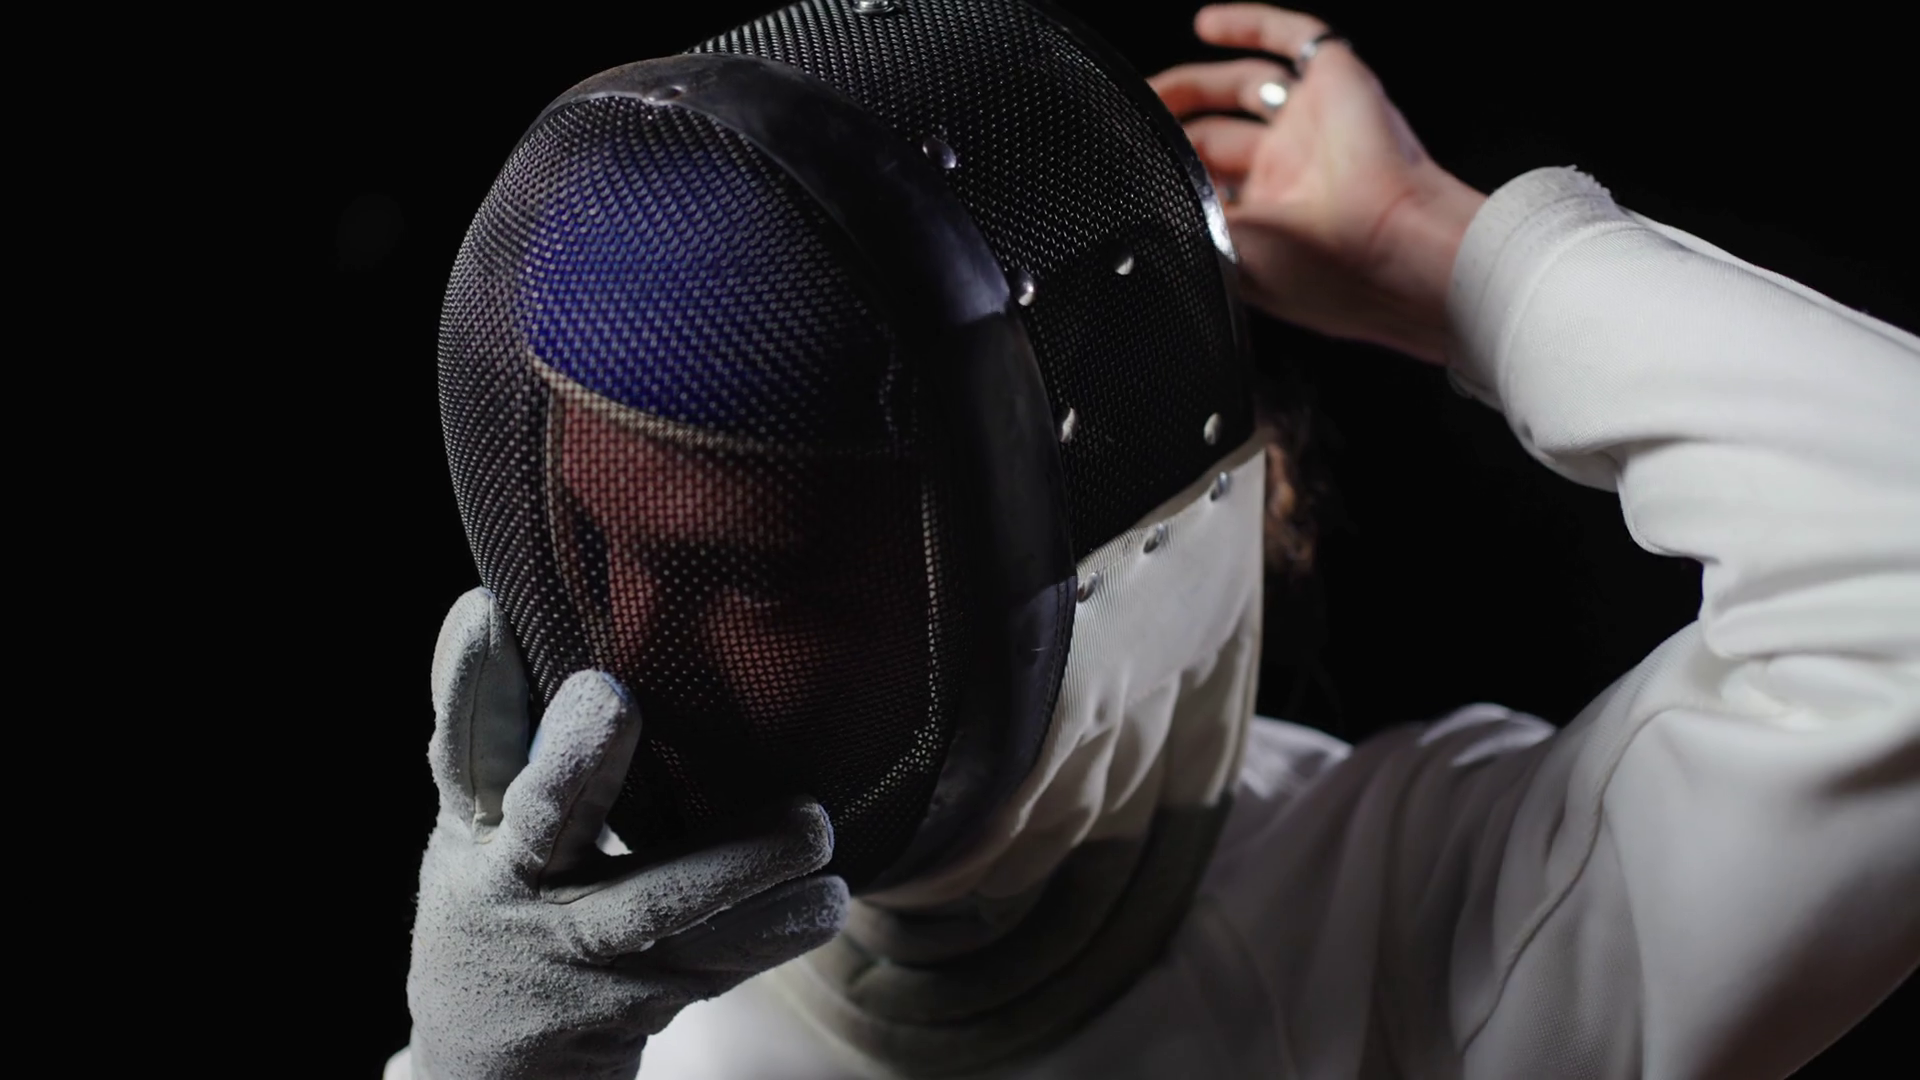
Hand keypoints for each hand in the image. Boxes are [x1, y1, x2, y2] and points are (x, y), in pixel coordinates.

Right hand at [404, 588, 848, 1079]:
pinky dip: (771, 932)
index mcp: (476, 827)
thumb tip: (493, 605)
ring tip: (809, 827)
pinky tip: (824, 901)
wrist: (496, 1062)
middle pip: (547, 816)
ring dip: (732, 864)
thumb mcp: (472, 820)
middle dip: (576, 760)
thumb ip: (492, 726)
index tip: (489, 615)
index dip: (471, 682)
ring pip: (653, 903)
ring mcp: (579, 951)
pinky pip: (716, 961)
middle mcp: (517, 885)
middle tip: (613, 697)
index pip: (466, 743)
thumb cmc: (501, 897)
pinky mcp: (644, 996)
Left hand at [1150, 4, 1486, 364]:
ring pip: (1246, 85)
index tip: (1122, 162)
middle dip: (1170, 126)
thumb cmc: (1318, 270)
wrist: (1390, 246)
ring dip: (1194, 81)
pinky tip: (1207, 24)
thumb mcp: (1222, 256)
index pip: (1202, 184)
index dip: (1163, 168)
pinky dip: (1249, 22)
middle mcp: (1289, 172)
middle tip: (1131, 122)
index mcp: (1264, 221)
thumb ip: (1174, 224)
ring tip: (1154, 89)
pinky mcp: (1337, 80)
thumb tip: (1123, 215)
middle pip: (1216, 133)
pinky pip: (1293, 36)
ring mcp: (1312, 125)